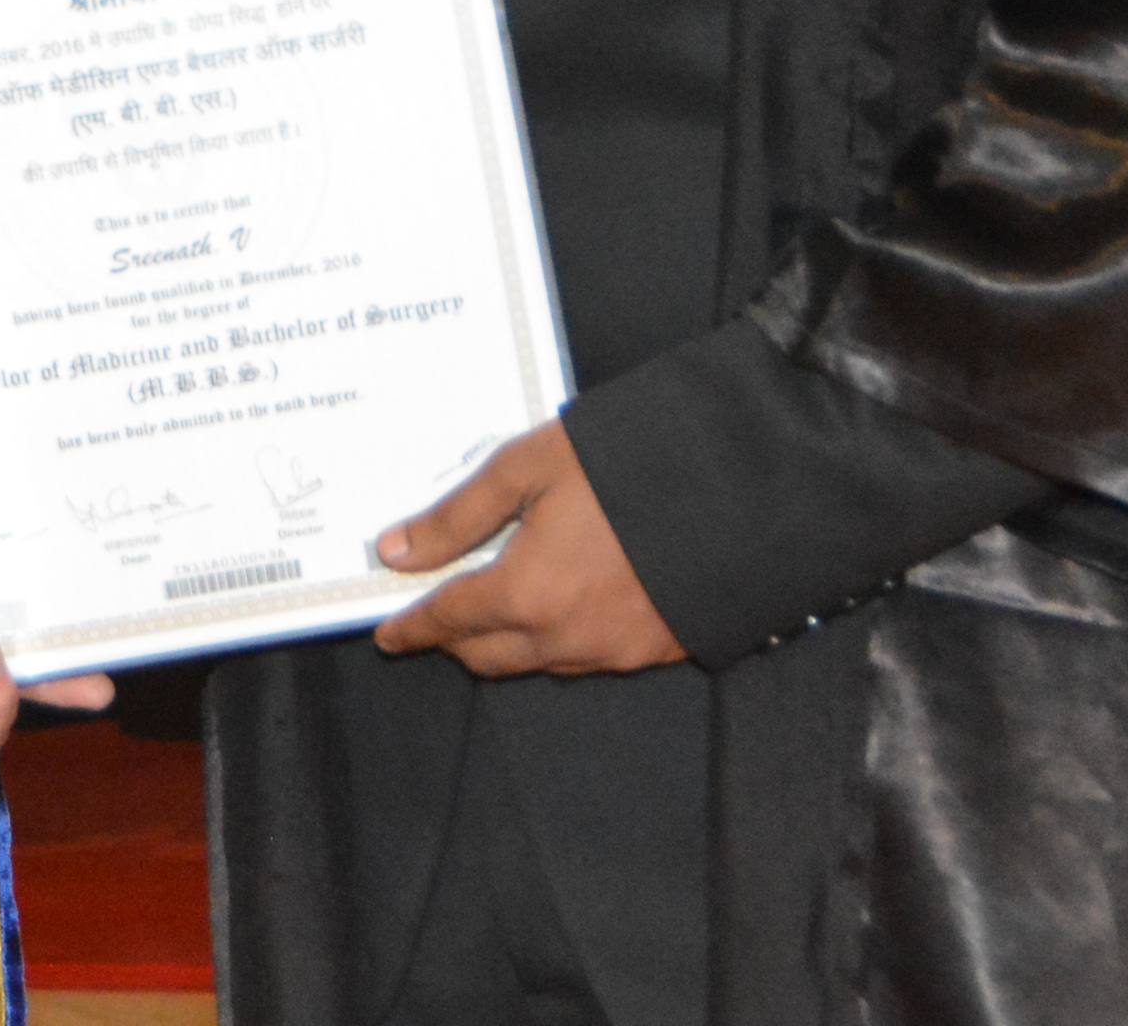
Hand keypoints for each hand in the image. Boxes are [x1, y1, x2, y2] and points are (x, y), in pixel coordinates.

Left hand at [370, 421, 686, 676]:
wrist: (737, 486)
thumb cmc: (629, 464)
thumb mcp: (528, 468)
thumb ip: (457, 516)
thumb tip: (396, 550)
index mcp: (526, 593)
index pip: (449, 621)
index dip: (413, 627)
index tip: (390, 633)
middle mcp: (565, 637)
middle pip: (486, 656)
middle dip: (455, 639)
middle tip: (437, 613)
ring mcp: (612, 652)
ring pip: (537, 662)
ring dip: (509, 640)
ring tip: (502, 599)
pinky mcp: (653, 653)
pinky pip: (586, 659)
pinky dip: (560, 639)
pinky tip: (564, 602)